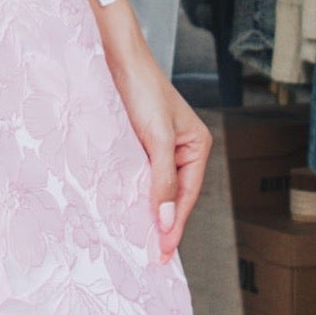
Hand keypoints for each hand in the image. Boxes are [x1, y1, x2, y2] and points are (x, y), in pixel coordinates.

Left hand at [102, 31, 209, 259]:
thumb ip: (164, 180)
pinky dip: (136, 193)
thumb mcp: (157, 139)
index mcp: (198, 147)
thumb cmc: (143, 90)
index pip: (187, 196)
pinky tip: (126, 209)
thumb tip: (169, 220)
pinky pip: (141, 175)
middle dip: (164, 224)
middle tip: (153, 256)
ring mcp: (161, 147)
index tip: (164, 253)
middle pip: (175, 196)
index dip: (175, 226)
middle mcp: (183, 149)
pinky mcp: (141, 143)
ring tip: (141, 241)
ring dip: (149, 211)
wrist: (118, 58)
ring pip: (157, 187)